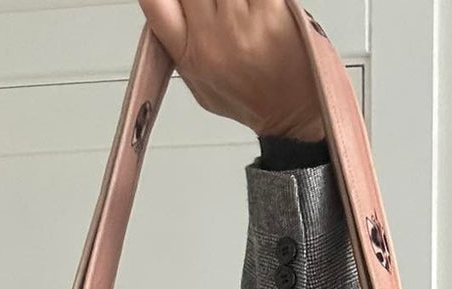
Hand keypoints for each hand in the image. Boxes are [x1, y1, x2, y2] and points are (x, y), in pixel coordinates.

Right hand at [136, 0, 325, 139]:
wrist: (298, 114)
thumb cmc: (255, 101)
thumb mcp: (202, 85)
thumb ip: (179, 45)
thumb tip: (164, 6)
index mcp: (189, 54)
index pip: (153, 0)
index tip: (183, 1)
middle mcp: (211, 37)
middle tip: (222, 10)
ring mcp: (241, 20)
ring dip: (234, 0)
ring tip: (244, 13)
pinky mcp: (271, 7)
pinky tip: (262, 9)